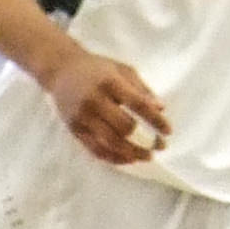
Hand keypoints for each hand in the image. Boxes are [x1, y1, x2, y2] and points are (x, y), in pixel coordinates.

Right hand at [45, 44, 173, 166]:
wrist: (61, 70)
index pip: (138, 105)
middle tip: (160, 146)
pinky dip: (113, 157)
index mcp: (109, 83)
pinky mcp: (74, 129)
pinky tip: (128, 159)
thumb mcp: (123, 70)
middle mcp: (94, 101)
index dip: (155, 120)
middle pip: (124, 127)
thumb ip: (142, 89)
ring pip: (110, 142)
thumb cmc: (97, 69)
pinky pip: (95, 149)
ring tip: (147, 156)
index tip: (168, 131)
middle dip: (146, 140)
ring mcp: (82, 117)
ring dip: (132, 153)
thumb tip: (160, 109)